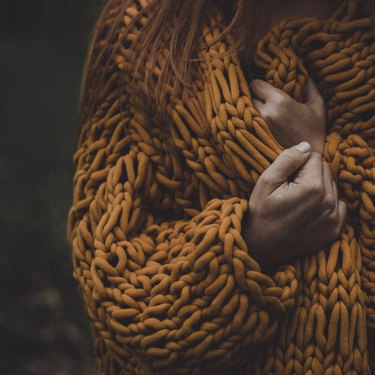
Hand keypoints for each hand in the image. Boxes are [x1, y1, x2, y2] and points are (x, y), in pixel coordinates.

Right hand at [242, 142, 346, 273]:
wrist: (262, 246)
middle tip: (290, 188)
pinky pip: (339, 205)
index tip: (286, 177)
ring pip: (332, 187)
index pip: (314, 157)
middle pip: (325, 170)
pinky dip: (326, 203)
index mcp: (312, 187)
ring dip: (318, 188)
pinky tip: (309, 210)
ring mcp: (333, 218)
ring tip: (297, 200)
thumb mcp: (266, 181)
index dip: (298, 163)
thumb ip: (287, 159)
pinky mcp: (334, 230)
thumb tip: (306, 145)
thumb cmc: (261, 212)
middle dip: (309, 174)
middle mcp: (328, 201)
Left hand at [250, 78, 325, 153]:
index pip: (255, 84)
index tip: (265, 87)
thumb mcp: (317, 104)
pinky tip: (257, 121)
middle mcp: (265, 112)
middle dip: (254, 96)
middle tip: (263, 99)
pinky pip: (245, 122)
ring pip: (244, 109)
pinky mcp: (255, 136)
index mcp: (279, 101)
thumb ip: (308, 85)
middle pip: (248, 96)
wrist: (306, 159)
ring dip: (250, 108)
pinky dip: (248, 119)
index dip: (259, 84)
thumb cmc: (314, 130)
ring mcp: (257, 125)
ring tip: (260, 110)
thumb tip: (300, 71)